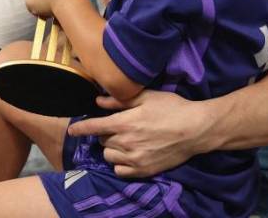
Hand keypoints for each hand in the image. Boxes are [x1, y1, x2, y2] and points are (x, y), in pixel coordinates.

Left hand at [66, 90, 210, 177]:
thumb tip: (98, 101)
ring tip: (125, 142)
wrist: (196, 129)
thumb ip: (119, 101)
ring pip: (109, 156)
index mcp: (124, 123)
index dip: (80, 128)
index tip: (72, 130)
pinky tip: (129, 156)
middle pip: (102, 141)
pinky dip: (120, 164)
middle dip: (106, 134)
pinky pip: (120, 171)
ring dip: (112, 149)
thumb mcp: (146, 97)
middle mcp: (126, 143)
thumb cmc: (171, 108)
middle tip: (120, 127)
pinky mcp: (145, 170)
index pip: (93, 127)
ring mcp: (135, 159)